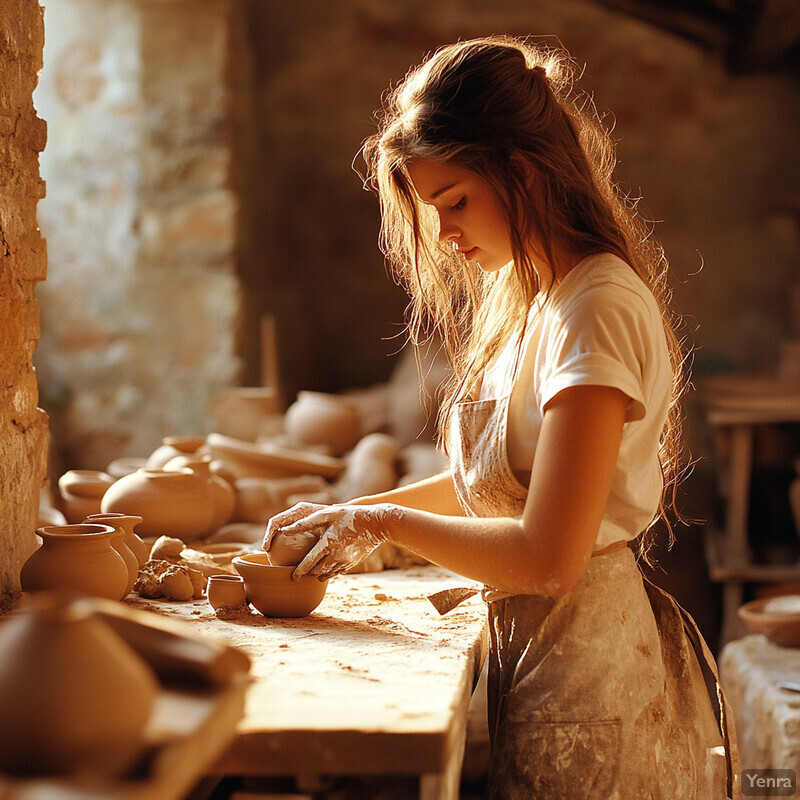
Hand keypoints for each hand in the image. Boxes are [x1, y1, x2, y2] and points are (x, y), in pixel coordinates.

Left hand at [264, 502, 402, 579]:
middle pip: (315, 571)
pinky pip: (337, 573)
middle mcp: (335, 557)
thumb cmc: (350, 515)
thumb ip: (305, 523)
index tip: (292, 576)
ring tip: (312, 570)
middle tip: (300, 572)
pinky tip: (327, 567)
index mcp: (326, 545)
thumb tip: (285, 529)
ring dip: (317, 574)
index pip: (307, 564)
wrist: (376, 524)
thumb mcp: (327, 514)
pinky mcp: (352, 564)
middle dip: (307, 573)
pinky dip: (330, 573)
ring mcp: (344, 562)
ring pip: (326, 574)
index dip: (298, 572)